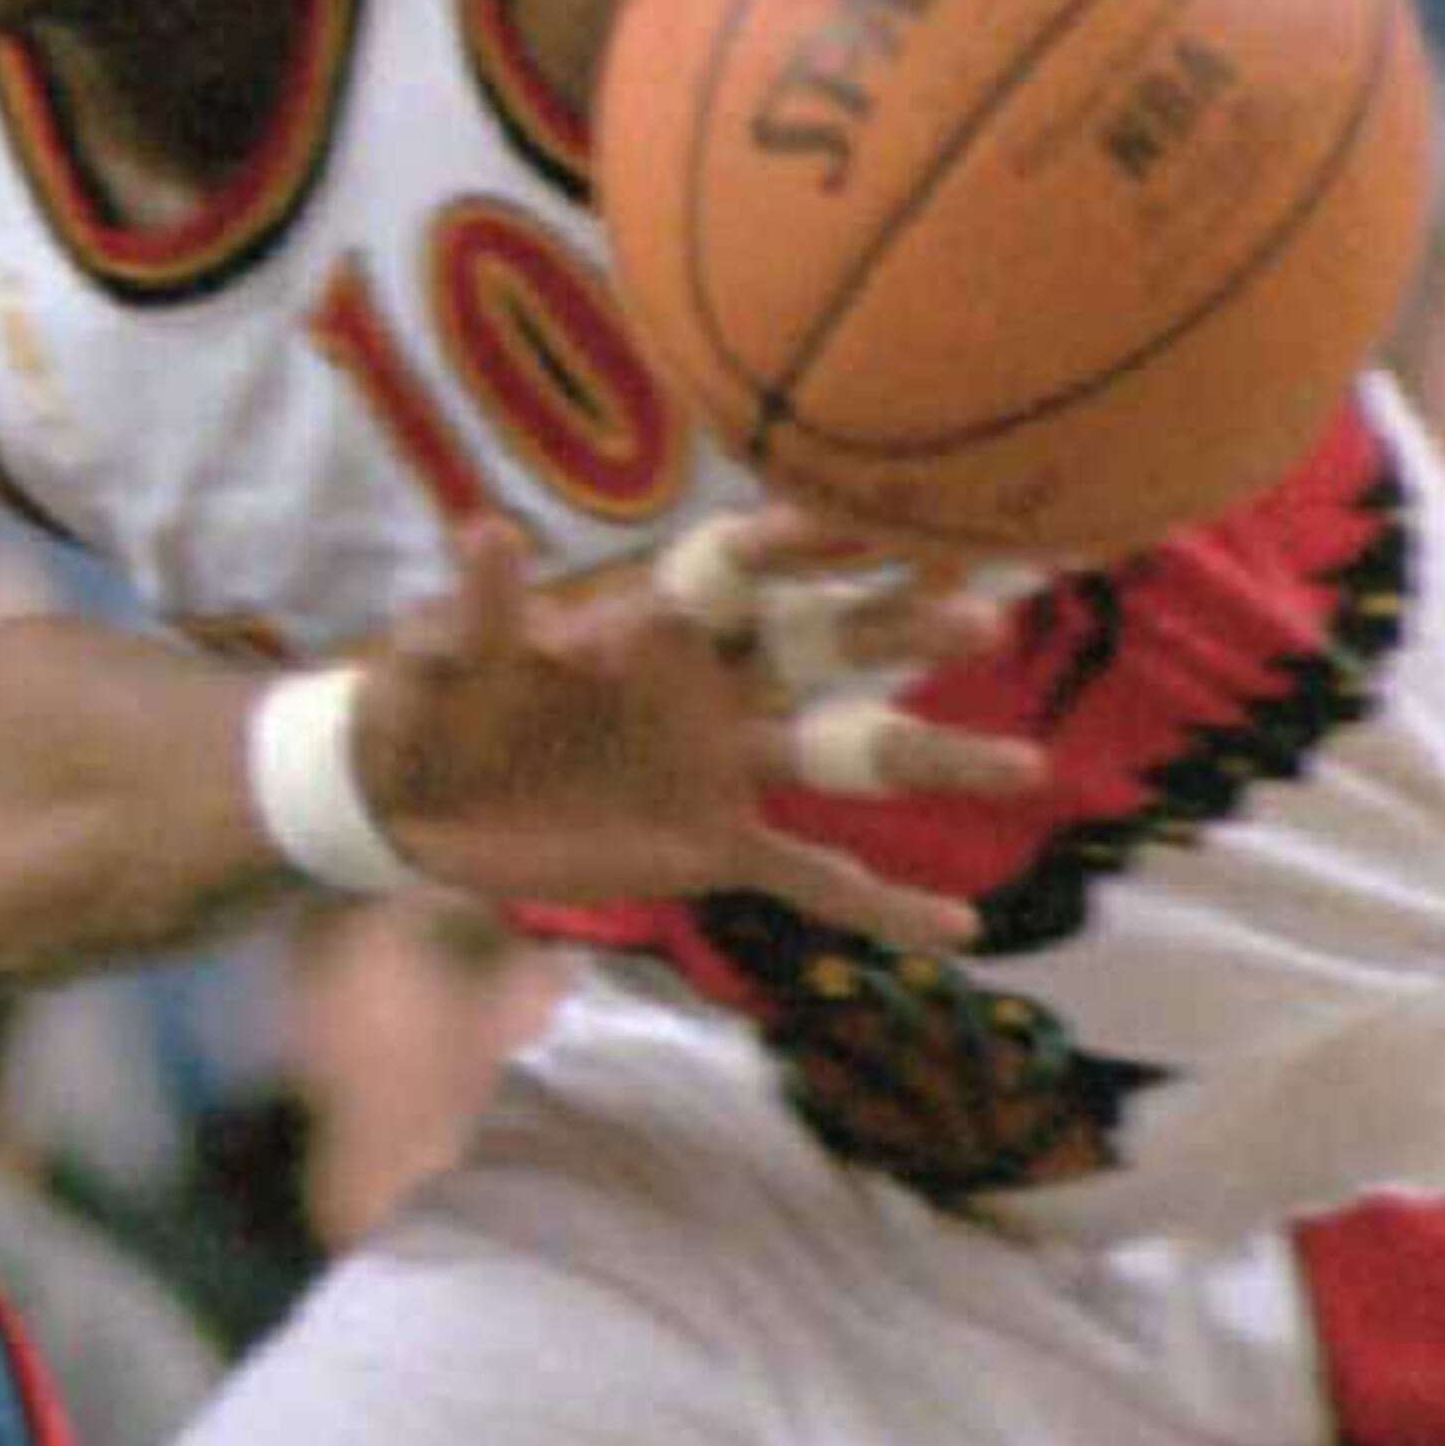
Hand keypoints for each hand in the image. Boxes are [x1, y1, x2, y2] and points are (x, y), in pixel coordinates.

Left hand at [351, 503, 1040, 943]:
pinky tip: (960, 929)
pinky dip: (879, 904)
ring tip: (1030, 768)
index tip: (877, 516)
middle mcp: (715, 683)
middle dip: (900, 635)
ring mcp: (725, 767)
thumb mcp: (443, 658)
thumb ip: (480, 610)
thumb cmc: (433, 703)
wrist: (414, 801)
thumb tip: (486, 532)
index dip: (805, 542)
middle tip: (982, 617)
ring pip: (849, 758)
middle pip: (827, 648)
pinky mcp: (713, 847)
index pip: (744, 569)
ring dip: (934, 761)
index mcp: (657, 618)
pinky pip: (812, 878)